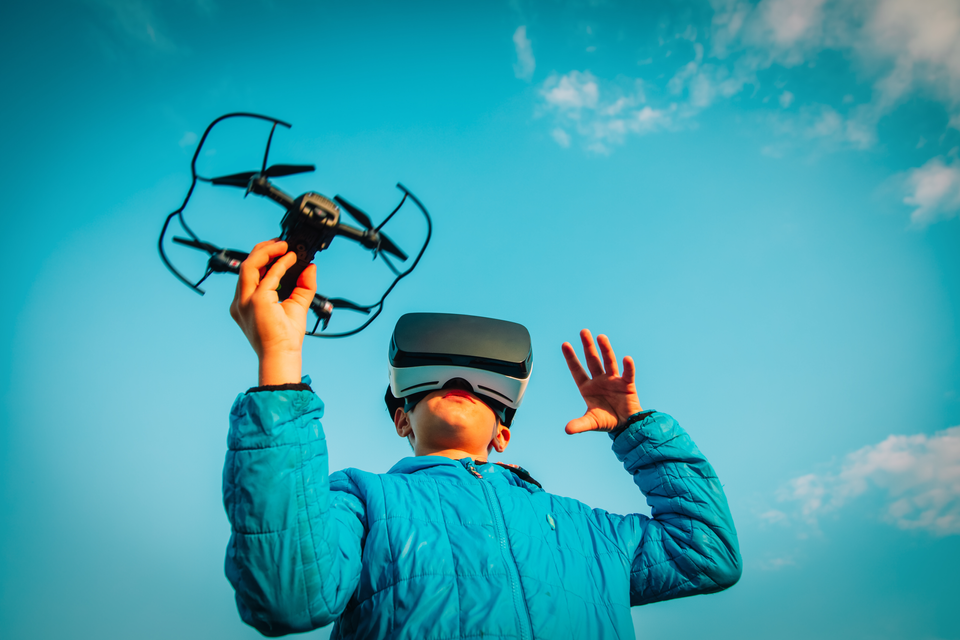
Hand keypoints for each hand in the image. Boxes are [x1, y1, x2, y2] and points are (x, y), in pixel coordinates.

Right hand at [229, 239, 316, 384]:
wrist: (281, 356)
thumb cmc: (285, 338)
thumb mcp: (296, 305)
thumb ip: (303, 285)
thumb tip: (310, 266)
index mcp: (244, 303)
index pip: (249, 274)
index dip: (263, 258)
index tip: (279, 251)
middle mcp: (241, 302)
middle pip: (246, 266)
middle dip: (263, 250)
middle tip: (281, 244)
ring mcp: (246, 301)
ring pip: (250, 265)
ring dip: (267, 251)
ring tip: (283, 246)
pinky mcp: (257, 302)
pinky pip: (268, 275)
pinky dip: (280, 264)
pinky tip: (290, 259)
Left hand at [561, 329, 642, 433]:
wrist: (626, 426)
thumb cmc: (607, 422)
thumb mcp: (591, 422)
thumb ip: (580, 425)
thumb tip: (567, 430)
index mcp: (588, 388)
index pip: (577, 370)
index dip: (571, 358)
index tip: (565, 344)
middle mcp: (600, 381)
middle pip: (592, 360)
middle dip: (587, 346)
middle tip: (583, 331)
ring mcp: (613, 381)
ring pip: (609, 362)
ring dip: (605, 350)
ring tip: (601, 337)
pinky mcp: (627, 384)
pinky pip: (628, 373)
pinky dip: (628, 366)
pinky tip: (626, 358)